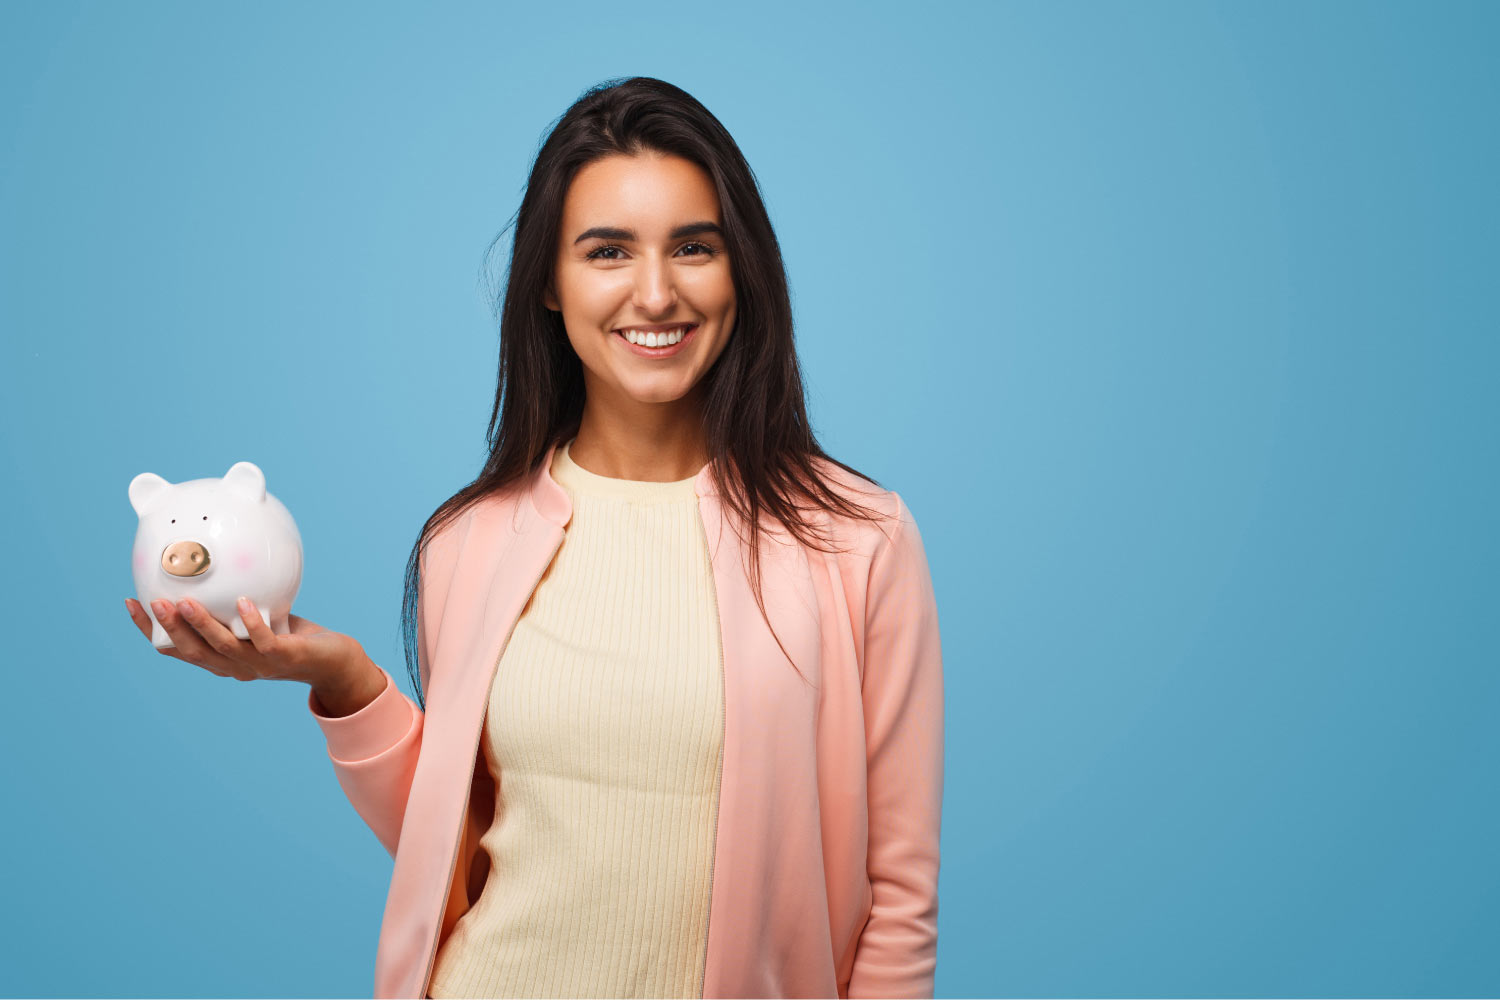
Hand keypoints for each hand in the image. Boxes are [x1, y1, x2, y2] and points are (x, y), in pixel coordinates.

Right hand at [124, 596, 363, 687]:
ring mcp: (258, 665)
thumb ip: (232, 595)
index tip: (130, 602)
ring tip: (186, 601)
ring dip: (202, 626)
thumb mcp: (256, 612)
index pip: (175, 648)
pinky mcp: (284, 658)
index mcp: (220, 658)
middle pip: (192, 652)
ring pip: (223, 647)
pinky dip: (251, 622)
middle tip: (152, 602)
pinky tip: (242, 602)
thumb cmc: (292, 634)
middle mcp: (233, 666)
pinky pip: (264, 641)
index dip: (150, 630)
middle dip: (169, 628)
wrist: (334, 659)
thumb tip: (215, 558)